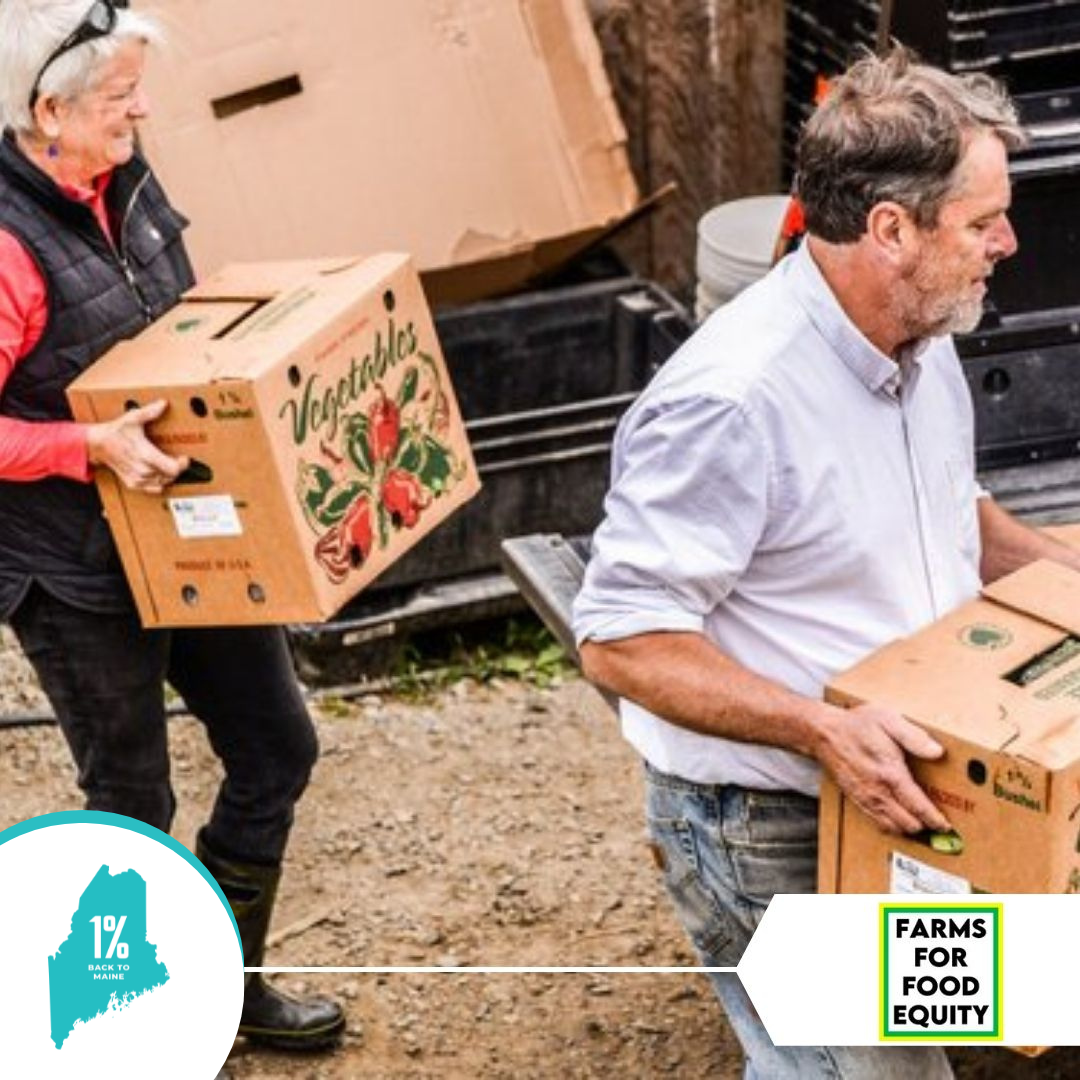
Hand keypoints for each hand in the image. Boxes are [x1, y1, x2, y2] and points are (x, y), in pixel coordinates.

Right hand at [85, 399, 189, 493]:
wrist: (97, 444)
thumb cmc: (115, 432)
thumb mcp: (132, 418)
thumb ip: (149, 412)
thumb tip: (163, 404)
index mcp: (146, 455)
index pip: (173, 469)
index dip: (182, 465)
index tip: (184, 457)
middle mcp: (143, 470)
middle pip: (171, 476)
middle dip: (177, 468)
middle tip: (177, 459)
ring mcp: (138, 479)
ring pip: (164, 483)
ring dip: (168, 475)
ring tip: (167, 463)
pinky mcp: (133, 484)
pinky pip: (153, 488)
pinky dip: (159, 482)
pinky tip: (158, 472)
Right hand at [815, 703, 950, 834]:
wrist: (824, 733)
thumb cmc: (856, 725)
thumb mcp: (888, 720)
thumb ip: (914, 737)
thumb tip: (937, 752)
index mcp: (891, 773)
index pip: (919, 807)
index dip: (935, 820)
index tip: (946, 825)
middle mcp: (879, 791)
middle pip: (908, 824)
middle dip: (925, 827)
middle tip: (938, 825)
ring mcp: (866, 797)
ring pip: (893, 827)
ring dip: (908, 829)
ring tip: (921, 825)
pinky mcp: (856, 799)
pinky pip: (877, 822)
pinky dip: (891, 826)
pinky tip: (897, 820)